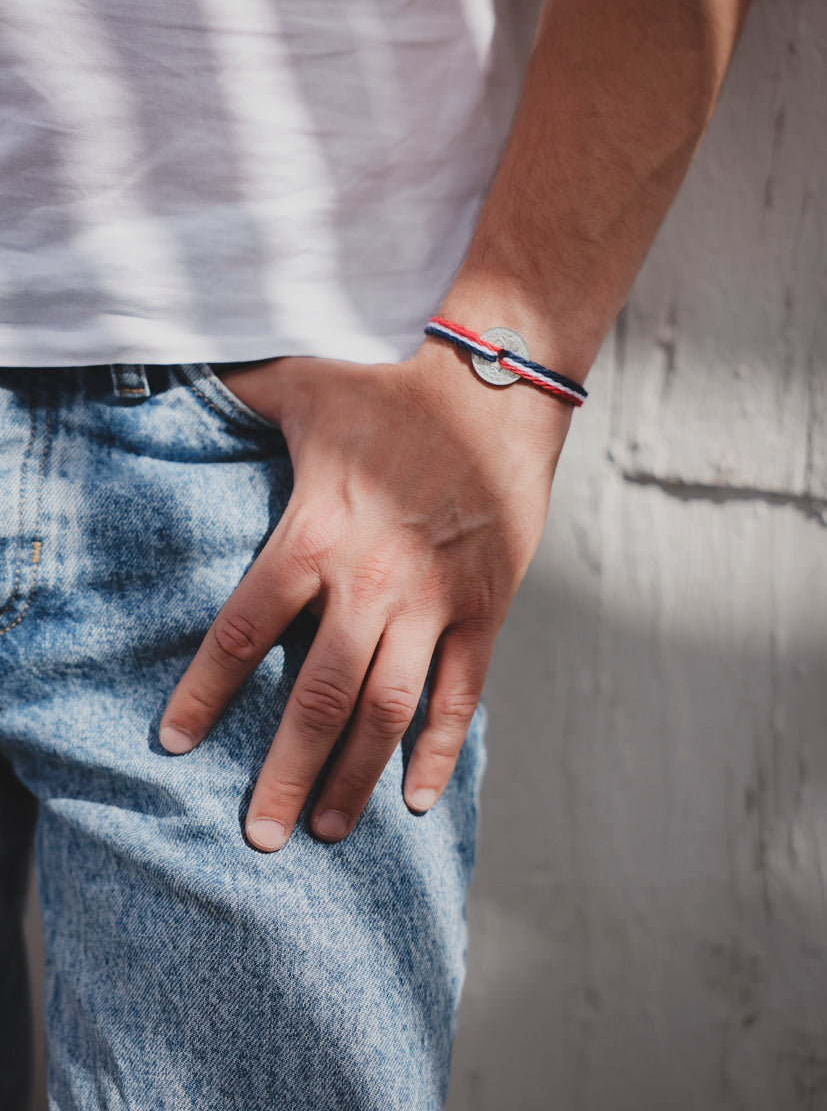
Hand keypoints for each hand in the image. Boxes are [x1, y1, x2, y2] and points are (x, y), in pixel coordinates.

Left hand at [159, 342, 571, 848]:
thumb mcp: (301, 382)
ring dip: (355, 777)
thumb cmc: (391, 381)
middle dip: (284, 776)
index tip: (175, 743)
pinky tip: (415, 798)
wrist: (497, 383)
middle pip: (316, 700)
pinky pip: (460, 695)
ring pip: (387, 711)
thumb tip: (182, 376)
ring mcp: (432, 602)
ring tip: (327, 830)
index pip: (242, 632)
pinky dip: (439, 751)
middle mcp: (368, 583)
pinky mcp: (483, 608)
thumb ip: (238, 395)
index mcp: (313, 536)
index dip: (203, 693)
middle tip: (258, 839)